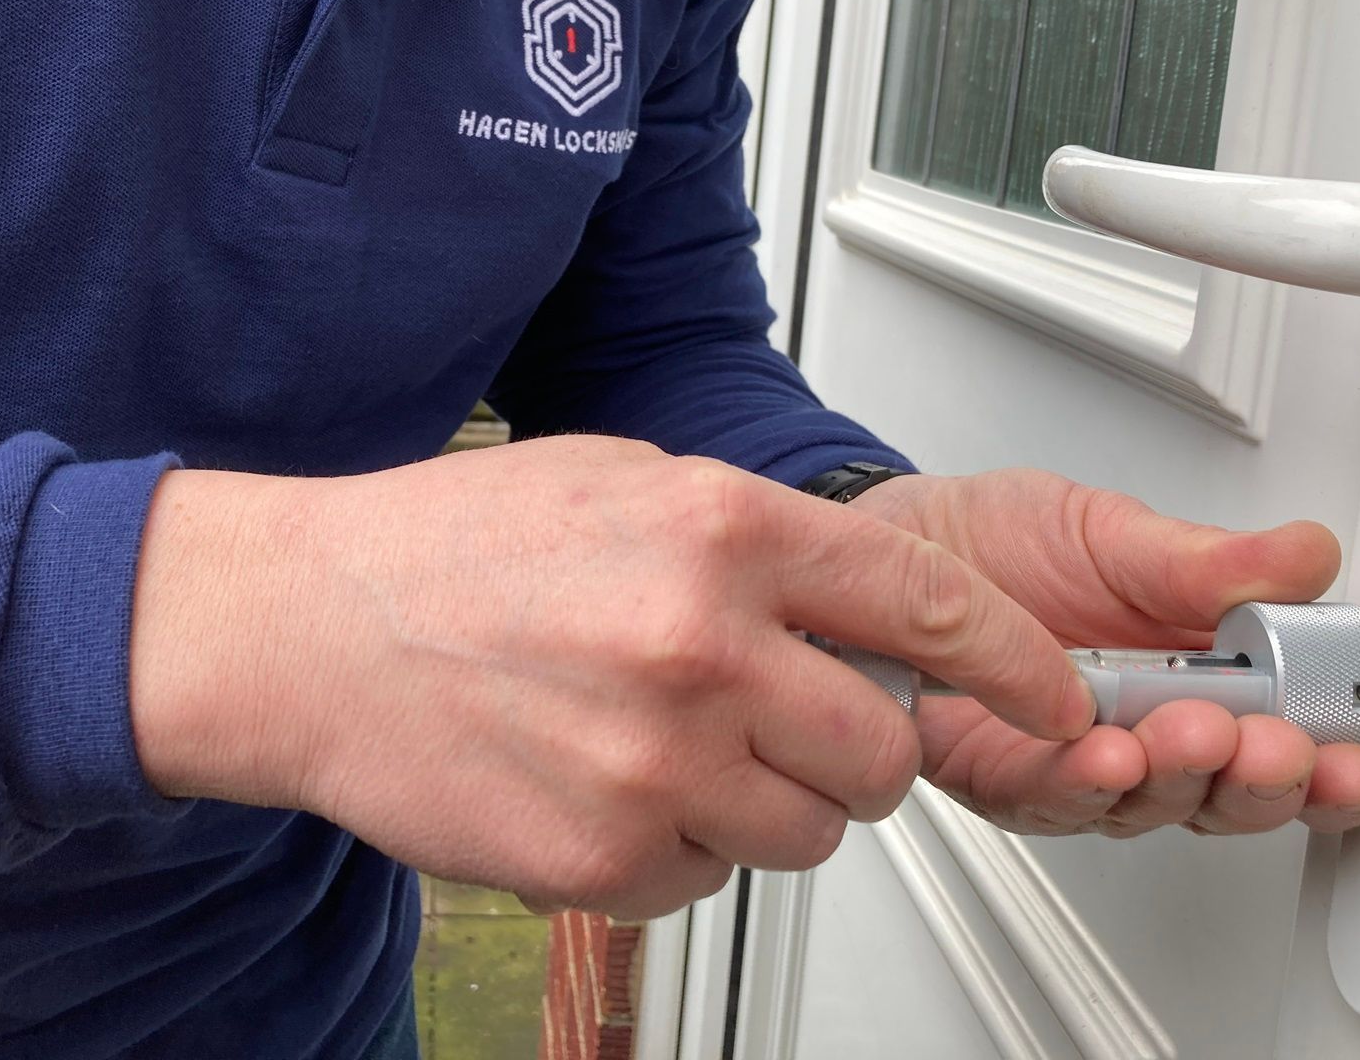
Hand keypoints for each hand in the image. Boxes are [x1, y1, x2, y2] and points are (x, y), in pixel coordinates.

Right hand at [126, 438, 1098, 918]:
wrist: (309, 627)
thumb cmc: (456, 548)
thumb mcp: (631, 482)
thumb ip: (765, 544)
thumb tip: (874, 612)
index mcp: (720, 531)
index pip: (934, 606)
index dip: (1015, 662)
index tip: (1049, 693)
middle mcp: (701, 647)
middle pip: (886, 754)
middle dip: (863, 750)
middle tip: (794, 719)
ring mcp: (654, 765)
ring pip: (809, 832)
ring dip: (769, 799)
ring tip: (673, 739)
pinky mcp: (604, 859)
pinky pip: (710, 878)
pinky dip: (682, 844)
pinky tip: (610, 779)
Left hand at [846, 469, 1359, 836]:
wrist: (892, 539)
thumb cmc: (1000, 539)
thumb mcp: (1114, 532)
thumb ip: (1208, 562)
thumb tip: (1305, 558)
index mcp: (1196, 678)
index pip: (1286, 740)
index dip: (1331, 760)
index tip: (1356, 750)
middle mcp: (1143, 734)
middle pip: (1228, 793)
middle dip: (1262, 780)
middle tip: (1273, 746)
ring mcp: (1074, 761)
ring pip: (1146, 805)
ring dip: (1178, 779)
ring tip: (1191, 738)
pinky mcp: (1001, 776)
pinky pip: (1049, 796)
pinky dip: (1081, 782)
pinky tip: (1105, 756)